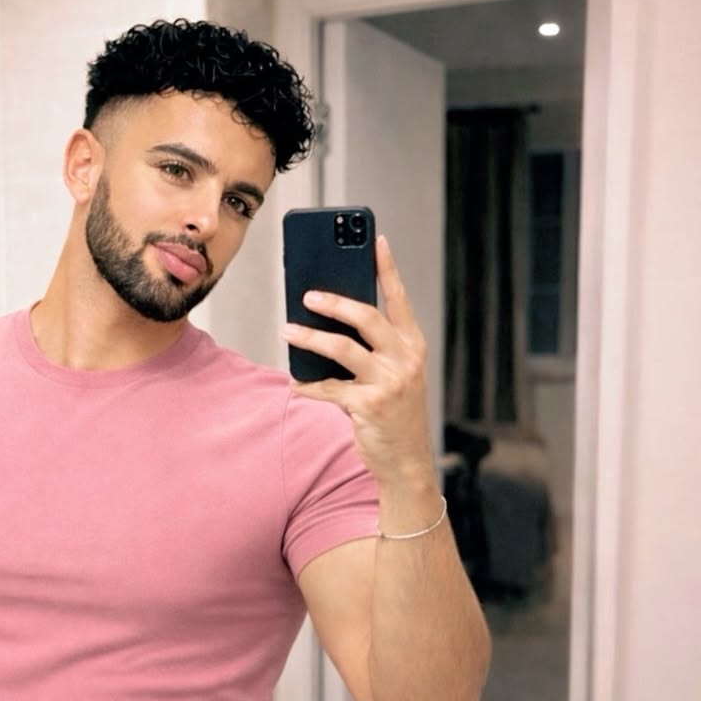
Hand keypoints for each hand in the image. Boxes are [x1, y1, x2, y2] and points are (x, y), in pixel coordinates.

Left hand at [281, 234, 433, 486]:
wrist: (407, 460)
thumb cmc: (394, 412)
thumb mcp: (394, 375)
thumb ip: (372, 350)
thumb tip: (327, 323)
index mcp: (413, 344)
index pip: (399, 299)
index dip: (387, 268)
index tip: (375, 239)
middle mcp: (405, 359)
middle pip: (366, 318)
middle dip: (334, 303)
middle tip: (307, 295)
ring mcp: (389, 382)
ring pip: (343, 349)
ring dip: (310, 338)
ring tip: (288, 331)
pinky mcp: (369, 407)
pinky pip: (330, 389)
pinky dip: (309, 386)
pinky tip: (295, 384)